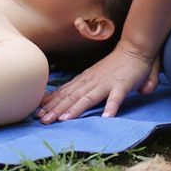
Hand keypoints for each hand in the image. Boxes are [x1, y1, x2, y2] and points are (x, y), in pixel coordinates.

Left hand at [38, 42, 158, 121]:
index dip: (51, 103)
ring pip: (88, 98)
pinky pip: (116, 97)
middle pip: (71, 97)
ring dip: (75, 109)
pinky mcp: (122, 85)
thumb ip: (81, 87)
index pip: (64, 92)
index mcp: (84, 80)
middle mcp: (92, 81)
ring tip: (64, 120)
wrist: (133, 50)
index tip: (38, 113)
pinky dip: (111, 106)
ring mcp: (106, 83)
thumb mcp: (92, 76)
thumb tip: (66, 97)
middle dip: (56, 109)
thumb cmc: (113, 66)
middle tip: (43, 120)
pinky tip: (106, 117)